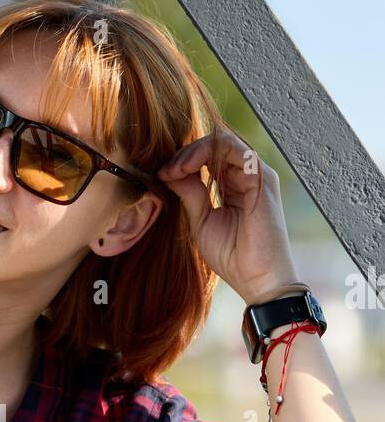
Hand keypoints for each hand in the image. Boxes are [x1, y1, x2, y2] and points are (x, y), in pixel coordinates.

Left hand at [156, 129, 301, 304]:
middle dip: (184, 154)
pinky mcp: (261, 178)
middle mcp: (247, 176)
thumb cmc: (233, 256)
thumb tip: (169, 171)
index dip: (182, 161)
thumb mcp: (201, 221)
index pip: (208, 158)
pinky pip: (233, 149)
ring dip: (191, 152)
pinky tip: (186, 169)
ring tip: (172, 169)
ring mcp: (256, 175)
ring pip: (222, 142)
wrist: (257, 279)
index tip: (160, 175)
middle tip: (163, 171)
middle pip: (213, 146)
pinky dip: (205, 153)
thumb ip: (190, 193)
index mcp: (234, 185)